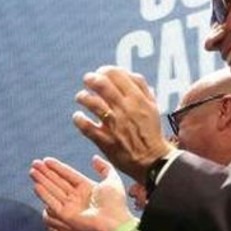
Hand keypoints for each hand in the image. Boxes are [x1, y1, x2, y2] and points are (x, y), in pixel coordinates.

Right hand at [31, 155, 134, 230]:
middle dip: (46, 173)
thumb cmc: (115, 203)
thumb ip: (104, 168)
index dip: (58, 167)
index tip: (46, 159)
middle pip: (58, 181)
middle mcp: (76, 197)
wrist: (114, 222)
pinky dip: (44, 194)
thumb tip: (93, 158)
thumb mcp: (112, 180)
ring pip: (53, 190)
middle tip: (34, 163)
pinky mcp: (65, 215)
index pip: (68, 175)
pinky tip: (36, 186)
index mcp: (87, 188)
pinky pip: (52, 202)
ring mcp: (70, 206)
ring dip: (42, 181)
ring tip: (32, 171)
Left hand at [72, 66, 174, 180]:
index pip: (118, 75)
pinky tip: (77, 116)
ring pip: (92, 103)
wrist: (152, 160)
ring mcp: (114, 124)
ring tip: (80, 97)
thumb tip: (129, 74)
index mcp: (138, 99)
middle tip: (87, 80)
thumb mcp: (152, 107)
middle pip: (102, 85)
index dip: (105, 70)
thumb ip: (142, 89)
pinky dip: (78, 118)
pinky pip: (86, 126)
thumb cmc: (150, 132)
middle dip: (91, 79)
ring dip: (83, 97)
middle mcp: (125, 109)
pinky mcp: (104, 139)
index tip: (100, 72)